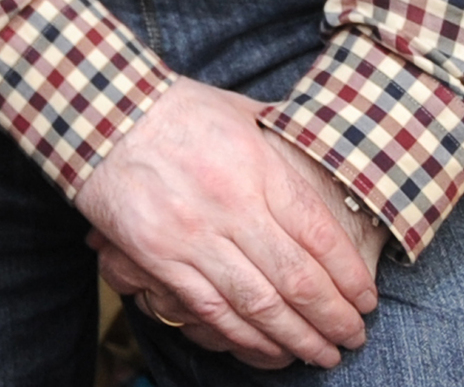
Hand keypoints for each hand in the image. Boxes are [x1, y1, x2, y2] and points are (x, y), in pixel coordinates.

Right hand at [75, 77, 380, 368]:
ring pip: (259, 304)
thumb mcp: (240, 111)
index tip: (366, 301)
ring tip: (321, 354)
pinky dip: (245, 336)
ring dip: (297, 337)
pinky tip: (268, 348)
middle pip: (298, 279)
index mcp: (258, 167)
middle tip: (353, 338)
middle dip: (333, 318)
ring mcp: (192, 234)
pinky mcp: (158, 255)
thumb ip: (283, 140)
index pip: (320, 237)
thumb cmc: (175, 109)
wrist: (96, 110)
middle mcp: (231, 205)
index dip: (351, 278)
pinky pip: (210, 308)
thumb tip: (328, 152)